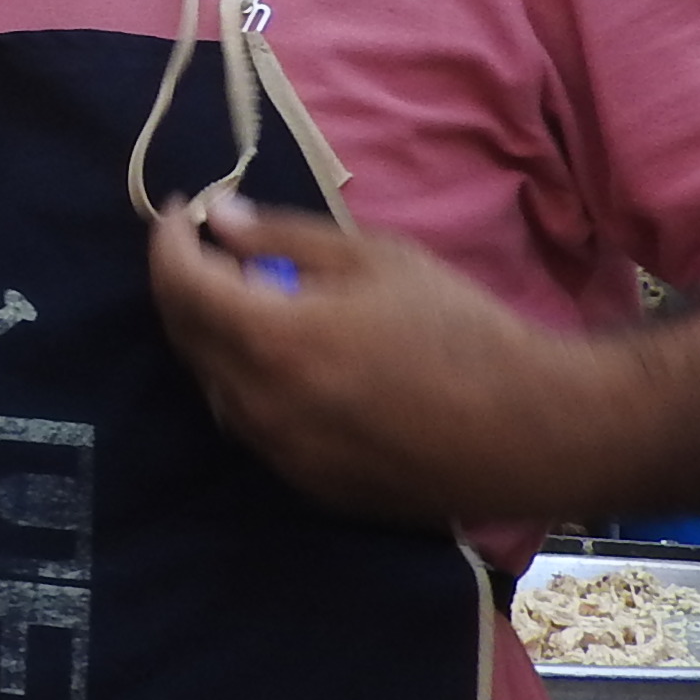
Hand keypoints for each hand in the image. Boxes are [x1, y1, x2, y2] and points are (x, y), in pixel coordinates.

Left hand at [144, 193, 597, 523]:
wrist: (531, 430)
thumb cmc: (460, 330)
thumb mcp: (374, 260)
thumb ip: (283, 237)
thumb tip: (216, 218)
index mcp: (272, 341)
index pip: (179, 286)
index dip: (168, 241)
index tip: (180, 212)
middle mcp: (260, 406)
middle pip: (185, 337)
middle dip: (186, 285)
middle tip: (211, 248)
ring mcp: (280, 456)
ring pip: (214, 386)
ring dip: (216, 337)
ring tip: (254, 300)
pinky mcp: (309, 487)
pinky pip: (253, 425)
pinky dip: (250, 383)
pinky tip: (290, 360)